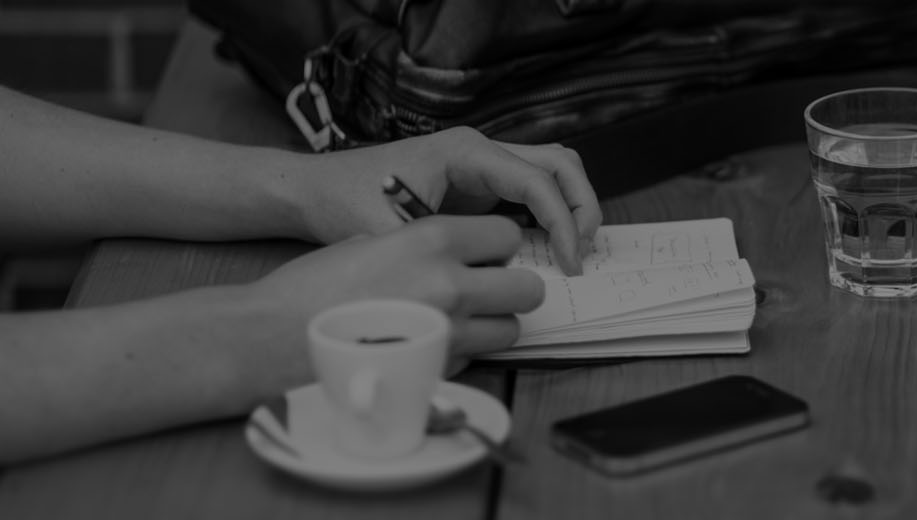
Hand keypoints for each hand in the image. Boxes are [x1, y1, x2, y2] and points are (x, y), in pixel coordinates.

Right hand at [240, 216, 543, 389]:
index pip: (508, 235)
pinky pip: (477, 357)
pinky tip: (432, 342)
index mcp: (432, 238)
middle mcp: (450, 283)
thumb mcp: (370, 239)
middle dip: (512, 287)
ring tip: (462, 319)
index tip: (486, 252)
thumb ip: (422, 245)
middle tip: (488, 288)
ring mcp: (448, 331)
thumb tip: (459, 254)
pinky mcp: (437, 369)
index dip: (500, 245)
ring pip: (511, 329)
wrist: (272, 336)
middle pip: (527, 287)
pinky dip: (465, 351)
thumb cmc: (313, 286)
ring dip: (494, 324)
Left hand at [291, 127, 601, 274]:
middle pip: (560, 164)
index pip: (538, 180)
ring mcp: (483, 165)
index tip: (568, 262)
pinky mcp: (480, 184)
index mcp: (466, 152)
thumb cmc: (347, 202)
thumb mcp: (392, 234)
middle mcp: (481, 150)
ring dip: (571, 208)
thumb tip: (488, 285)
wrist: (316, 189)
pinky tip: (546, 251)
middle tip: (583, 254)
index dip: (563, 222)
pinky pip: (532, 191)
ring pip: (553, 171)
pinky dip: (550, 216)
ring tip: (572, 252)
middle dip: (582, 208)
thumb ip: (441, 256)